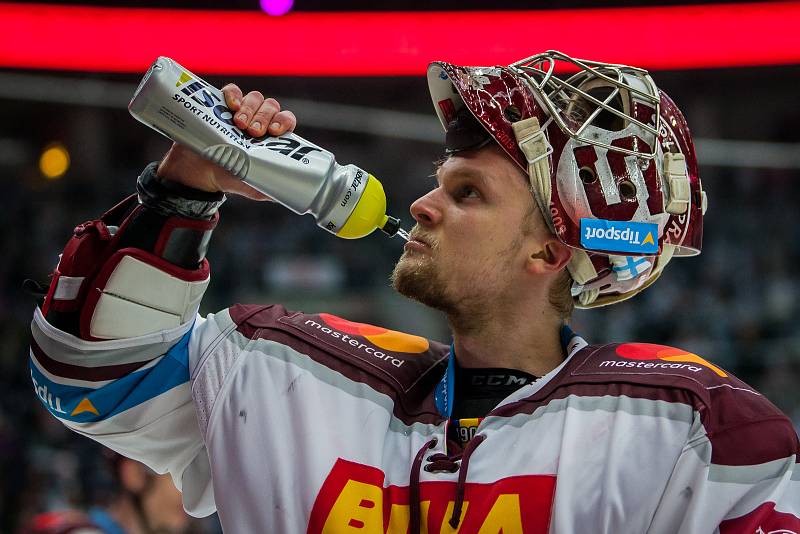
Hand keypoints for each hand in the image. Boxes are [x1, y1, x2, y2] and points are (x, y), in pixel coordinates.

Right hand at [156, 84, 296, 199]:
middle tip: (253, 131)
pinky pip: (232, 90)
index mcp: (271, 137)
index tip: (274, 131)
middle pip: (271, 107)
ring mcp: (241, 111)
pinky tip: (230, 104)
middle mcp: (259, 121)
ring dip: (250, 108)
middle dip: (264, 117)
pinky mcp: (221, 104)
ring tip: (238, 123)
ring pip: (254, 98)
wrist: (197, 172)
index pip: (286, 120)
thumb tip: (288, 194)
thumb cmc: (228, 177)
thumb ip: (269, 188)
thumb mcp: (252, 186)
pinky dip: (233, 94)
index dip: (284, 121)